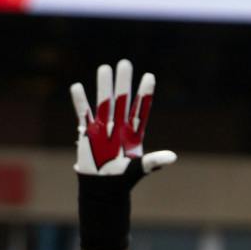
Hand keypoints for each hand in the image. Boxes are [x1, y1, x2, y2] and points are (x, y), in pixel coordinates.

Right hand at [71, 59, 176, 178]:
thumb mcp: (139, 169)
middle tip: (125, 63)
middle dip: (123, 82)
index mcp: (134, 132)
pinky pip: (83, 113)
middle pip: (122, 100)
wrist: (103, 186)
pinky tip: (77, 87)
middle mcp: (119, 125)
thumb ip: (153, 161)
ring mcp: (103, 126)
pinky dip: (80, 102)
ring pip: (104, 102)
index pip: (141, 108)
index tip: (149, 76)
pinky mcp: (88, 131)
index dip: (145, 93)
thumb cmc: (123, 178)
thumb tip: (172, 157)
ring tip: (104, 67)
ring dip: (103, 86)